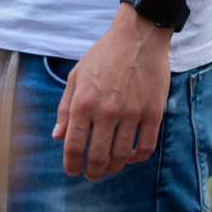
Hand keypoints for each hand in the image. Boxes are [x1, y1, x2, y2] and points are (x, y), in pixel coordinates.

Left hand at [53, 5, 173, 177]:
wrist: (139, 36)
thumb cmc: (104, 54)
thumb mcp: (77, 76)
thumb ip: (65, 108)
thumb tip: (58, 136)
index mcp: (83, 103)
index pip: (74, 146)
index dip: (71, 165)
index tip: (73, 171)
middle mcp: (106, 111)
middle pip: (97, 157)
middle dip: (92, 172)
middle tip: (92, 175)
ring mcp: (132, 113)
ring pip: (122, 156)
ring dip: (114, 167)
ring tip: (110, 167)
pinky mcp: (153, 112)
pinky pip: (146, 146)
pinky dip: (137, 158)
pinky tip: (132, 156)